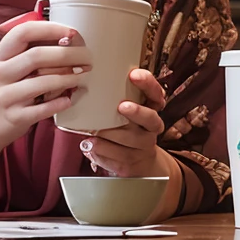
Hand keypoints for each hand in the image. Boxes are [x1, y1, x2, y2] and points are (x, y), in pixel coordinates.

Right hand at [0, 18, 92, 152]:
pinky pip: (42, 109)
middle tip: (87, 57)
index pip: (23, 32)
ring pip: (42, 82)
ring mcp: (6, 96)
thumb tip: (70, 39)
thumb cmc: (9, 87)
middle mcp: (0, 73)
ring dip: (68, 78)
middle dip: (67, 54)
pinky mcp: (15, 117)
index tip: (73, 32)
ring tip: (82, 75)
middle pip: (36, 56)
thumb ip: (33, 51)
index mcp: (1, 55)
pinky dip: (59, 103)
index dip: (50, 28)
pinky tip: (69, 99)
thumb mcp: (11, 65)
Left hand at [79, 68, 178, 187]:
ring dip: (112, 135)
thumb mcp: (125, 111)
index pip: (155, 93)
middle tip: (122, 106)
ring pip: (132, 141)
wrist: (140, 162)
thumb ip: (114, 98)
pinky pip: (119, 159)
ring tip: (95, 132)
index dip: (147, 83)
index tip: (134, 75)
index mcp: (151, 108)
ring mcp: (144, 147)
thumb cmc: (126, 128)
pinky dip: (103, 151)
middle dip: (138, 112)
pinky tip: (90, 145)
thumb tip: (84, 84)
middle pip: (151, 119)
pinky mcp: (132, 164)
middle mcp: (151, 127)